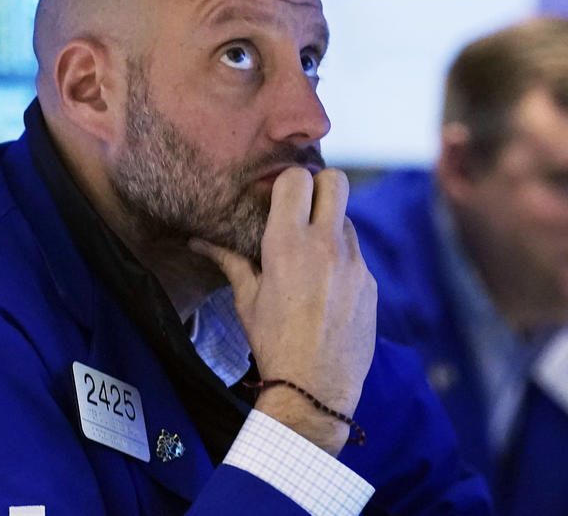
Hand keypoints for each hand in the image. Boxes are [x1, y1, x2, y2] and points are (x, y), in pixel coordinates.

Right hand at [190, 166, 376, 454]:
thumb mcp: (246, 299)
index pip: (297, 179)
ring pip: (348, 218)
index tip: (279, 199)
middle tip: (304, 209)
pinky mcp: (371, 283)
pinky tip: (327, 289)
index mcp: (289, 243)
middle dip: (320, 187)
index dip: (287, 183)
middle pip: (337, 180)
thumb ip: (229, 260)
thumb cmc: (272, 342)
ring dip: (331, 226)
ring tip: (312, 257)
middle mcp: (326, 245)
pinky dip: (343, 260)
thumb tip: (196, 241)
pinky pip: (357, 254)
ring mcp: (355, 263)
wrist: (313, 389)